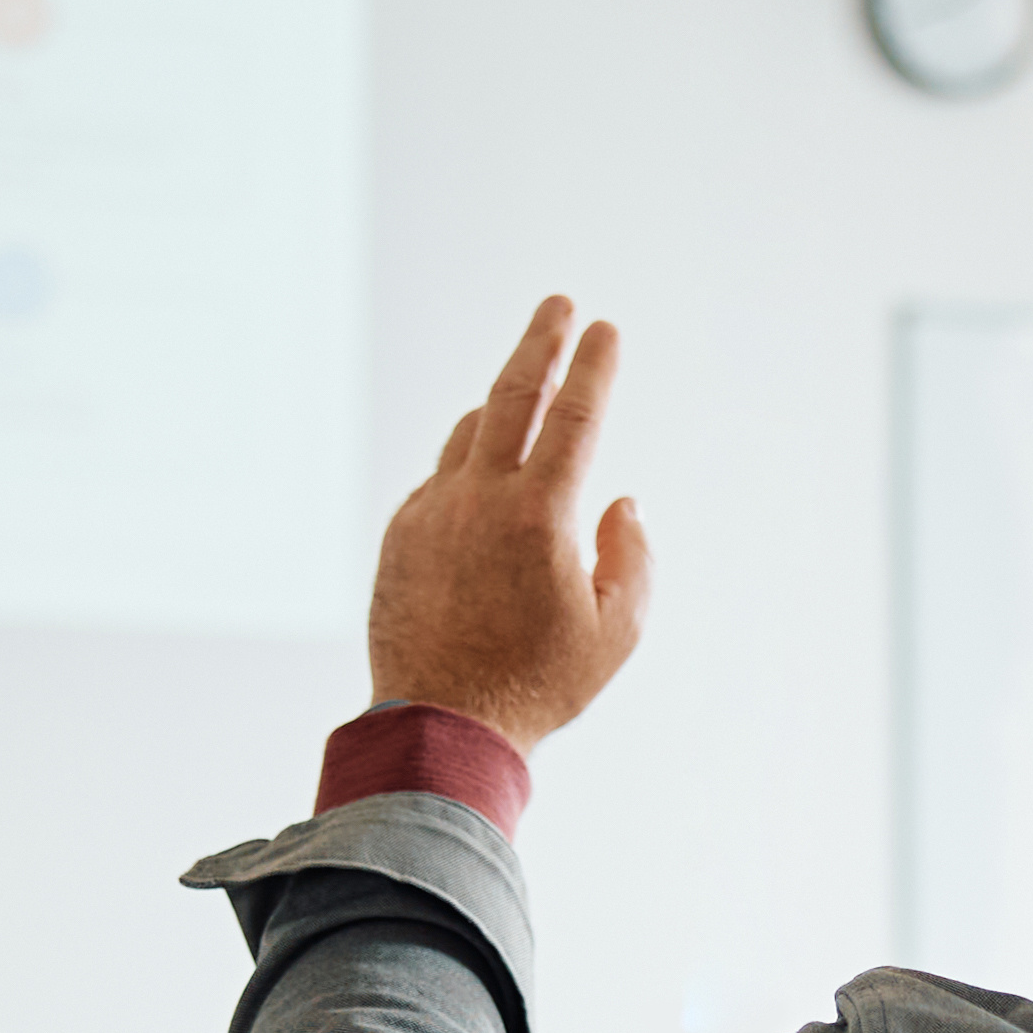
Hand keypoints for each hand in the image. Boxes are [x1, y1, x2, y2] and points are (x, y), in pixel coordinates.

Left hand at [363, 297, 651, 750]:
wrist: (441, 726)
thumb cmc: (538, 686)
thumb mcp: (616, 631)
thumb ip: (632, 556)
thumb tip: (622, 502)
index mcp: (541, 514)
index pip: (575, 415)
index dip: (595, 365)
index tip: (605, 329)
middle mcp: (480, 498)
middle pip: (512, 394)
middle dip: (539, 342)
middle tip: (557, 306)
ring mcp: (432, 513)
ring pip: (468, 435)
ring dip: (501, 406)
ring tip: (526, 393)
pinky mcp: (400, 537)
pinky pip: (439, 481)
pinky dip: (467, 467)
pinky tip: (482, 477)